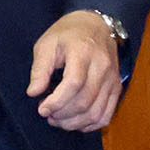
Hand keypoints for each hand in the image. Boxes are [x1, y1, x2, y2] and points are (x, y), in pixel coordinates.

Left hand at [28, 11, 125, 132]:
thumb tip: (33, 92)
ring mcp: (112, 78)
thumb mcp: (47, 44)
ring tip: (58, 119)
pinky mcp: (116, 87)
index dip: (56, 102)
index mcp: (83, 52)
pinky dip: (90, 124)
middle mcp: (102, 66)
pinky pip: (106, 115)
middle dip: (62, 115)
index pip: (73, 83)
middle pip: (84, 101)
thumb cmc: (68, 34)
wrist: (96, 24)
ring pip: (95, 112)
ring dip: (74, 123)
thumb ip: (40, 69)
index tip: (42, 108)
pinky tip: (76, 121)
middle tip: (48, 114)